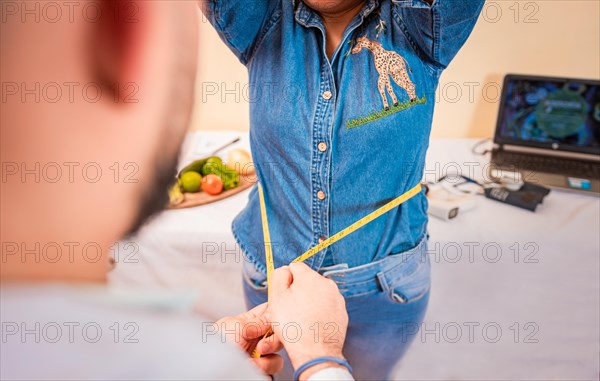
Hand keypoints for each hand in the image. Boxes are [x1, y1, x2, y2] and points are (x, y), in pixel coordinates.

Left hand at [216, 303, 283, 375]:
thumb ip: (258, 320)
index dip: (276, 312)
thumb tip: (274, 315)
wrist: (206, 370)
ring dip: (270, 353)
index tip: (280, 316)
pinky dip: (265, 367)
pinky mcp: (260, 369)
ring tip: (254, 359)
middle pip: (278, 332)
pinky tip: (251, 367)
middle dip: (275, 338)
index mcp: (247, 322)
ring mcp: (257, 354)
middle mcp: (254, 337)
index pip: (268, 312)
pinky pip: (274, 366)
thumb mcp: (236, 327)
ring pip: (278, 350)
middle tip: (262, 345)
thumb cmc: (212, 346)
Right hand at [268, 263, 348, 379]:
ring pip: (318, 294)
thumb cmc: (294, 326)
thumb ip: (279, 276)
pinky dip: (320, 313)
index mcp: (311, 277)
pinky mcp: (342, 312)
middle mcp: (327, 284)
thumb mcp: (276, 297)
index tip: (284, 296)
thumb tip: (285, 270)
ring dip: (310, 302)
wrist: (315, 352)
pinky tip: (313, 325)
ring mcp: (337, 298)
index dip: (286, 281)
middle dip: (299, 291)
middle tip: (291, 310)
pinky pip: (327, 307)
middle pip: (308, 281)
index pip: (295, 267)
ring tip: (302, 320)